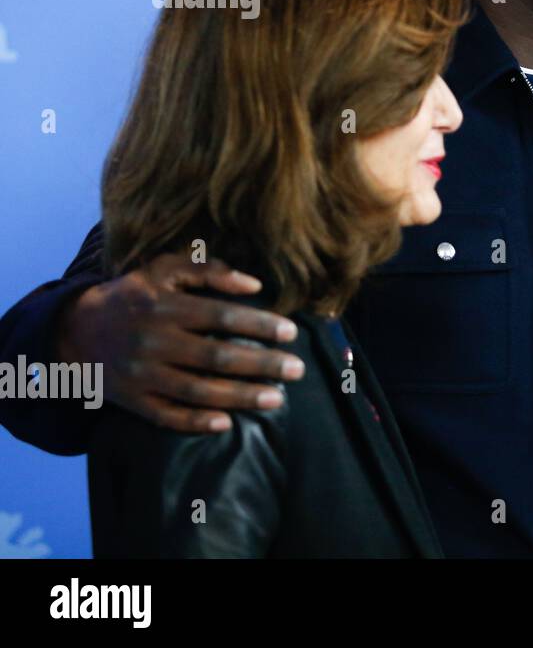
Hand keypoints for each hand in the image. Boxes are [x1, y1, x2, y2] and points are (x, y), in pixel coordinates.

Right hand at [56, 253, 304, 432]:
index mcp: (164, 305)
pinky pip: (166, 416)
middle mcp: (153, 341)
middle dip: (261, 364)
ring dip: (240, 396)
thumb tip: (253, 283)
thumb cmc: (133, 295)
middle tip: (296, 370)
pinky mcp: (131, 400)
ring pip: (197, 390)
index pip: (220, 316)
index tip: (291, 333)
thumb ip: (207, 269)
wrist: (75, 330)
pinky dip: (196, 422)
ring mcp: (141, 374)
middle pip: (216, 356)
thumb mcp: (163, 269)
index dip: (258, 324)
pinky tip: (228, 423)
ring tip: (276, 399)